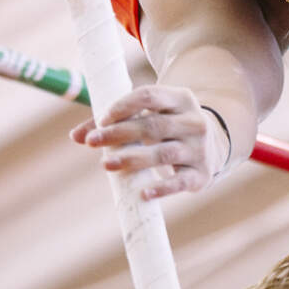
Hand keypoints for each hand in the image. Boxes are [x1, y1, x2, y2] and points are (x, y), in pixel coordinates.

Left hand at [72, 84, 227, 200]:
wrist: (214, 145)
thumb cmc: (168, 127)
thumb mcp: (149, 115)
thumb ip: (113, 122)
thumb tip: (75, 136)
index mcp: (181, 98)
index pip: (150, 96)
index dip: (123, 106)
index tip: (101, 120)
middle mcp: (194, 121)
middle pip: (153, 125)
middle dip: (120, 133)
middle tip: (92, 142)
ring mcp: (200, 149)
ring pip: (164, 153)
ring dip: (133, 159)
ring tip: (105, 165)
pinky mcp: (202, 174)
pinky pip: (181, 182)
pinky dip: (162, 188)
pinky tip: (142, 193)